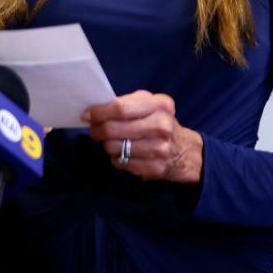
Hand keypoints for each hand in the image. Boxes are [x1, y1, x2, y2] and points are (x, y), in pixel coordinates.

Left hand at [83, 90, 201, 183]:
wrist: (185, 151)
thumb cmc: (159, 122)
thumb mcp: (149, 104)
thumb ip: (125, 104)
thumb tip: (93, 112)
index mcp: (160, 105)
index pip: (120, 108)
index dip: (99, 113)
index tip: (87, 115)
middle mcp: (162, 126)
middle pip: (114, 129)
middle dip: (98, 130)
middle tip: (94, 130)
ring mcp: (160, 149)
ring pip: (115, 148)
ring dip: (106, 145)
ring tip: (111, 141)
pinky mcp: (155, 168)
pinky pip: (121, 163)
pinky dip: (116, 158)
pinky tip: (123, 153)